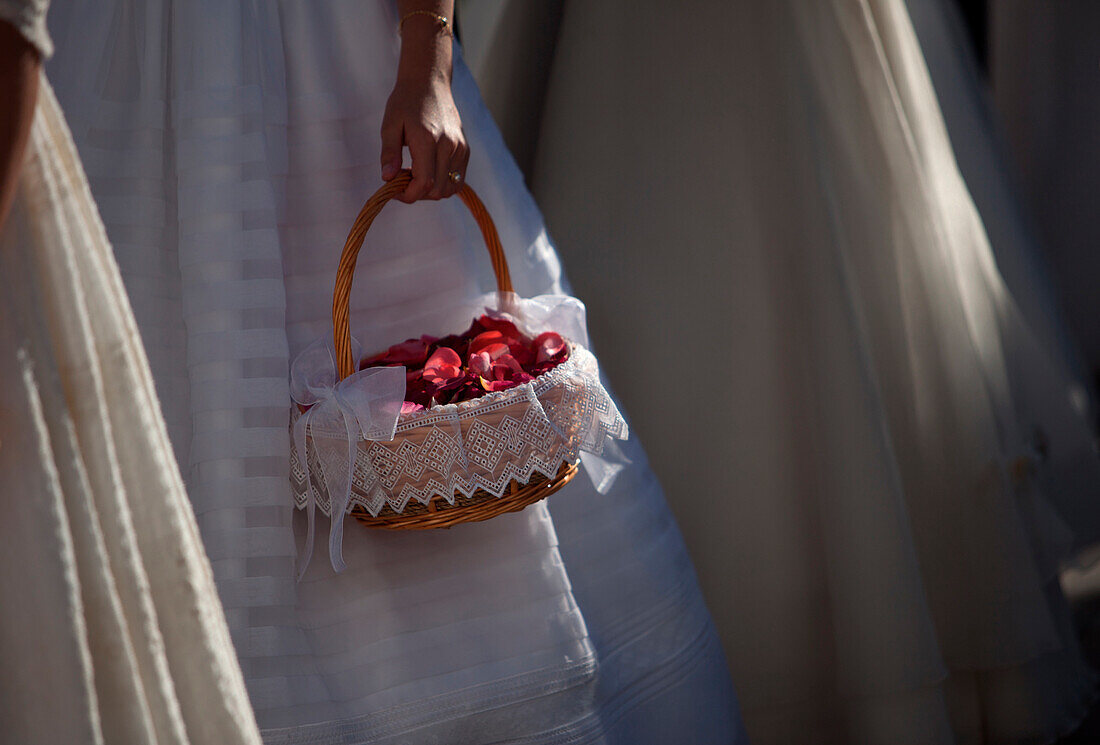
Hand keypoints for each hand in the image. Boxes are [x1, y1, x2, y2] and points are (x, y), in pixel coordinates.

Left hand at [380, 76, 468, 202]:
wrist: (430, 83)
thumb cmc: (405, 102)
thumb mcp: (390, 125)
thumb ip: (389, 154)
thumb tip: (387, 178)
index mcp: (428, 140)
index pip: (424, 183)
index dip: (408, 195)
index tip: (394, 190)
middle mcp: (448, 146)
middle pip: (437, 190)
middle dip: (417, 193)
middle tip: (402, 179)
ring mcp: (460, 148)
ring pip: (449, 189)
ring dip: (430, 190)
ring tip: (415, 174)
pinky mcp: (465, 150)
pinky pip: (457, 180)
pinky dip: (442, 183)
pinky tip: (428, 171)